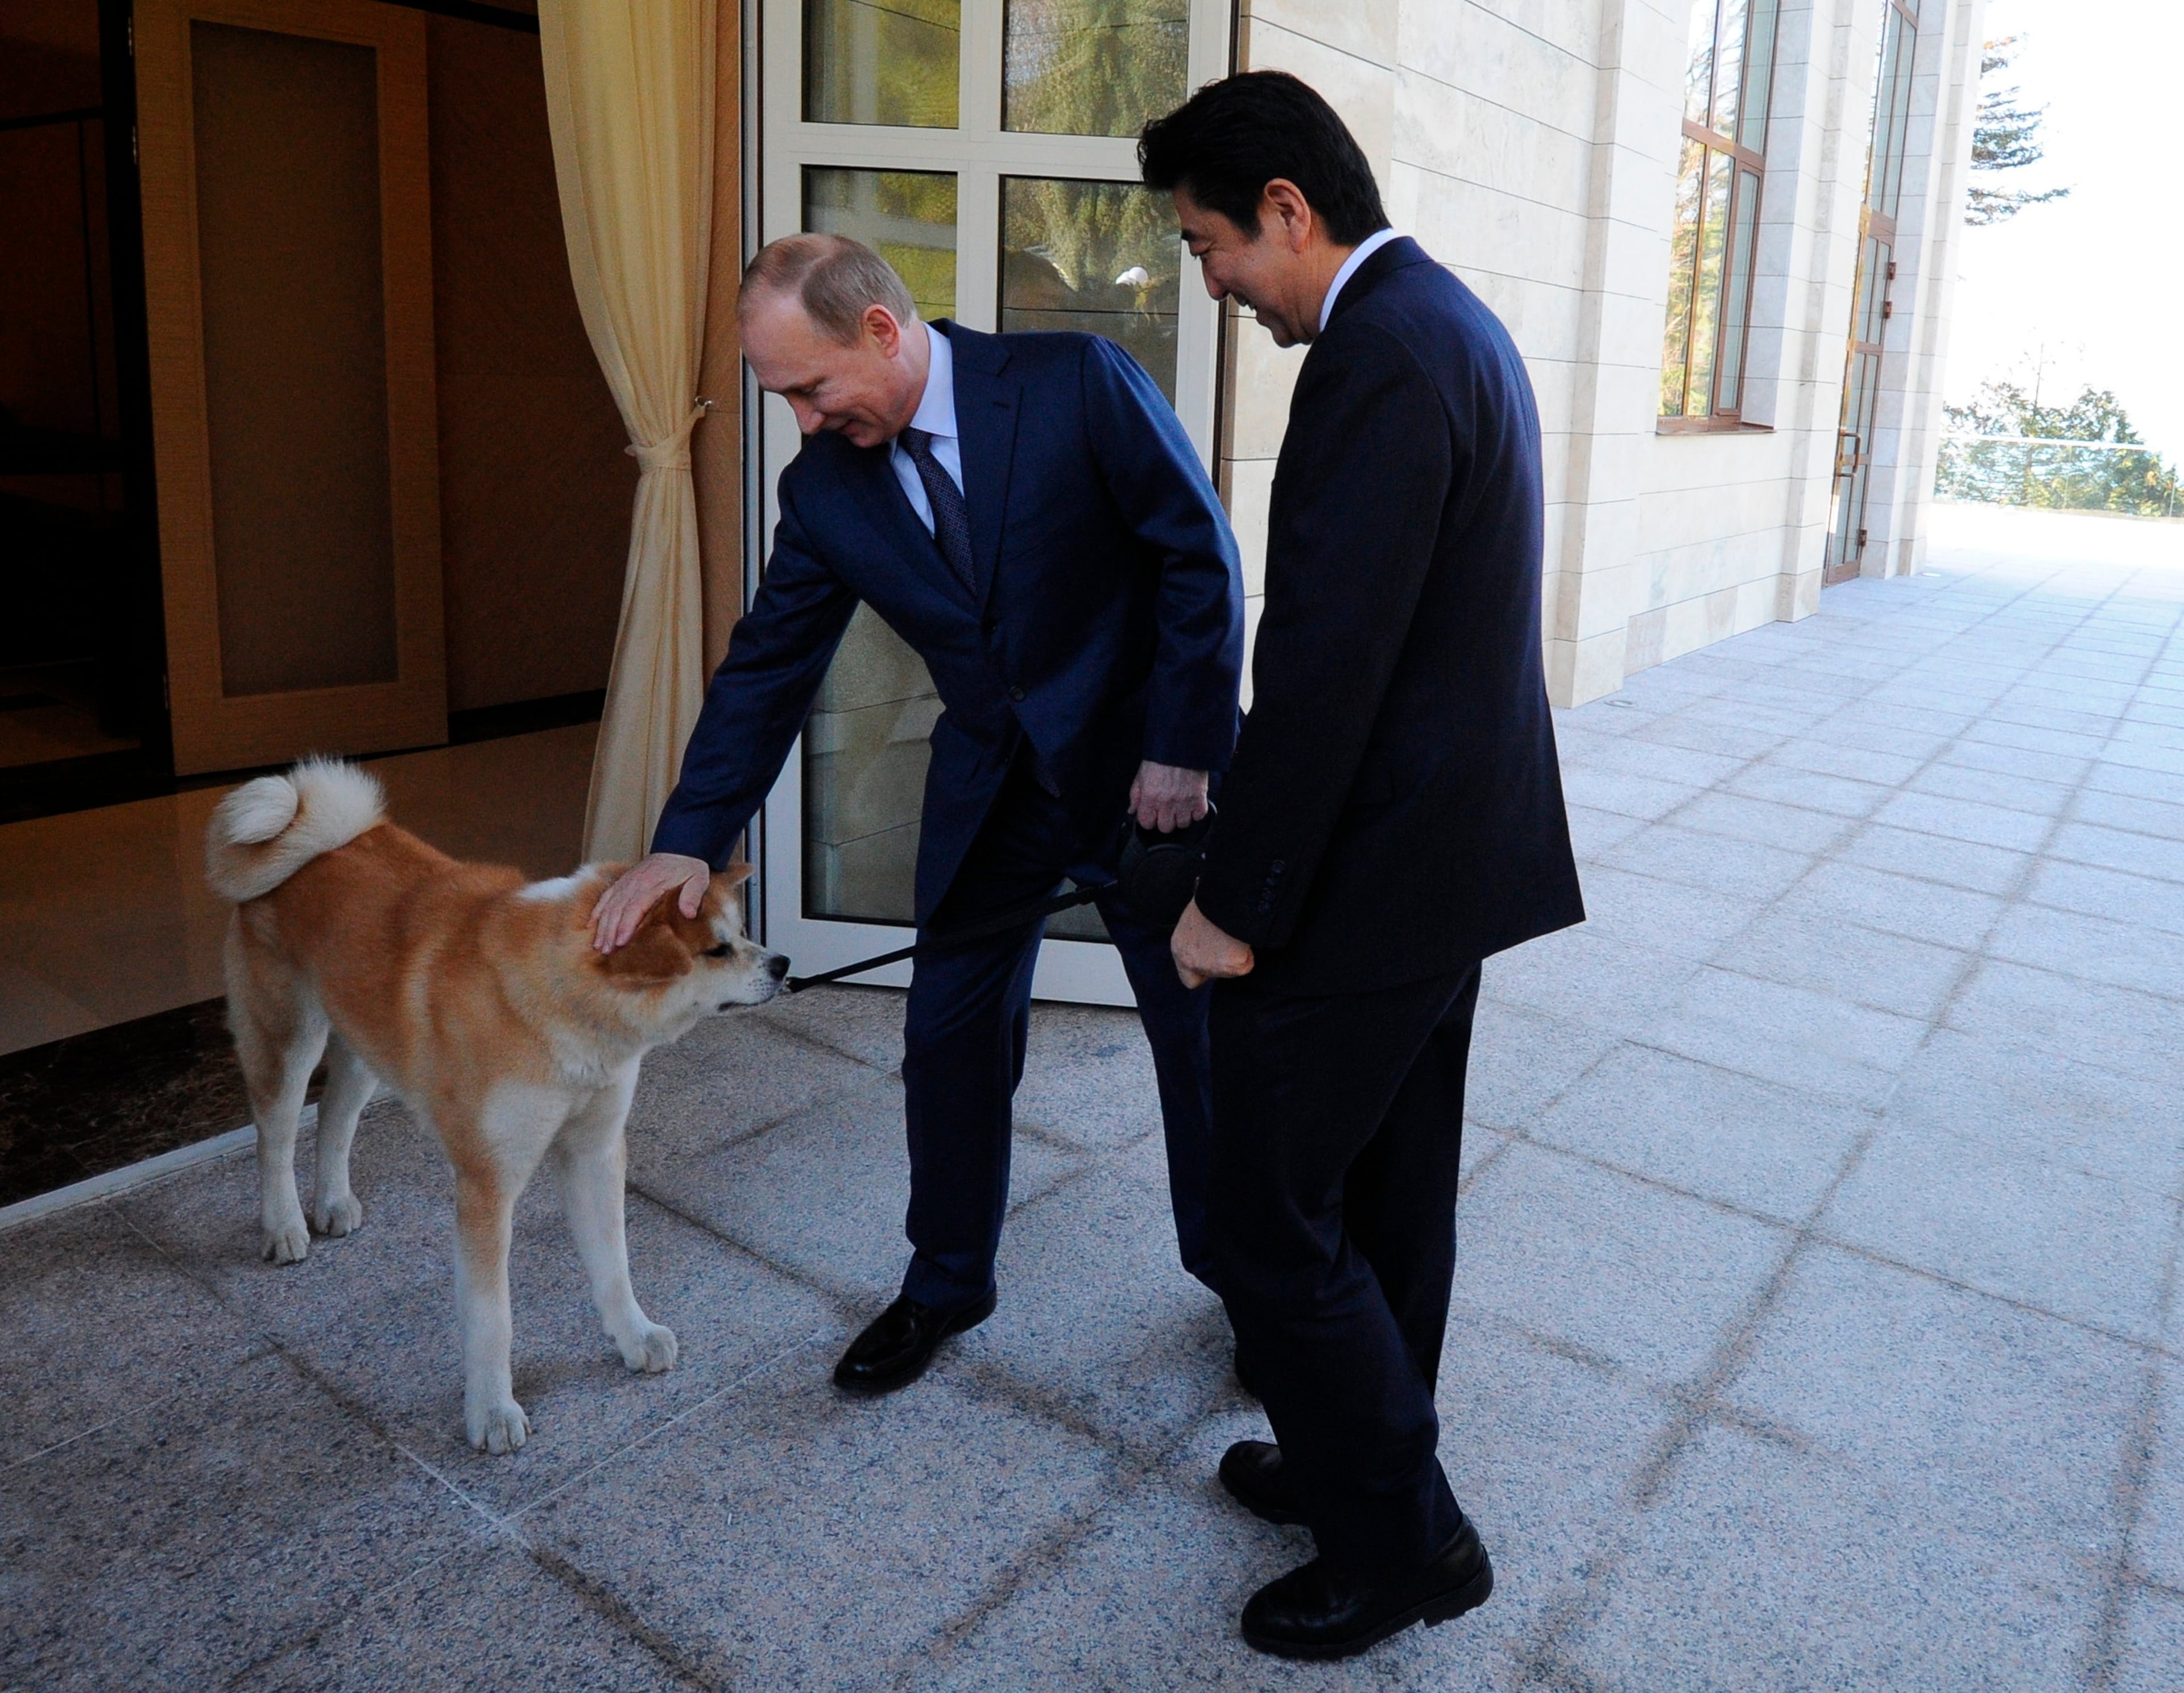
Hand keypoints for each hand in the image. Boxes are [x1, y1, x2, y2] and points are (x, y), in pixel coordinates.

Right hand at [590, 852, 710, 951]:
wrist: (679, 848)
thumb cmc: (688, 867)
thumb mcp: (698, 879)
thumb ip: (692, 896)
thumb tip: (688, 913)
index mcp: (652, 884)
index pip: (635, 907)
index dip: (626, 925)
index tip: (620, 942)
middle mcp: (635, 883)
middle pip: (618, 909)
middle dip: (610, 931)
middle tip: (606, 951)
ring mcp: (626, 882)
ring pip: (609, 905)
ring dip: (602, 926)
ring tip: (598, 945)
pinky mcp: (623, 882)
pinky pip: (606, 897)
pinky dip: (597, 911)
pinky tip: (591, 925)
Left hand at [1129, 760, 1209, 833]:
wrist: (1181, 743)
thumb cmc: (1160, 757)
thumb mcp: (1141, 775)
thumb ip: (1135, 795)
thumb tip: (1133, 810)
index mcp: (1149, 797)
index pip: (1147, 824)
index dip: (1149, 819)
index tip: (1153, 814)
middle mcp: (1166, 803)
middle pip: (1165, 828)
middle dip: (1165, 820)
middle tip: (1167, 809)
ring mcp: (1184, 802)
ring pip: (1183, 824)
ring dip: (1181, 817)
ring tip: (1180, 805)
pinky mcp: (1199, 798)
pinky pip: (1199, 817)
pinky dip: (1196, 812)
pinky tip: (1191, 802)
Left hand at [1171, 898, 1252, 989]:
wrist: (1224, 896)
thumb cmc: (1210, 900)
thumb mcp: (1195, 920)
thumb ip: (1197, 938)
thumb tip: (1209, 942)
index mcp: (1179, 948)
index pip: (1189, 978)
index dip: (1205, 972)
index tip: (1215, 959)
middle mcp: (1190, 961)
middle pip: (1212, 975)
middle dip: (1223, 965)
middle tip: (1229, 945)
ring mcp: (1211, 966)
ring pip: (1231, 970)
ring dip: (1235, 955)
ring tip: (1234, 933)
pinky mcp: (1232, 966)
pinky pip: (1246, 964)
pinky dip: (1248, 952)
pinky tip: (1242, 936)